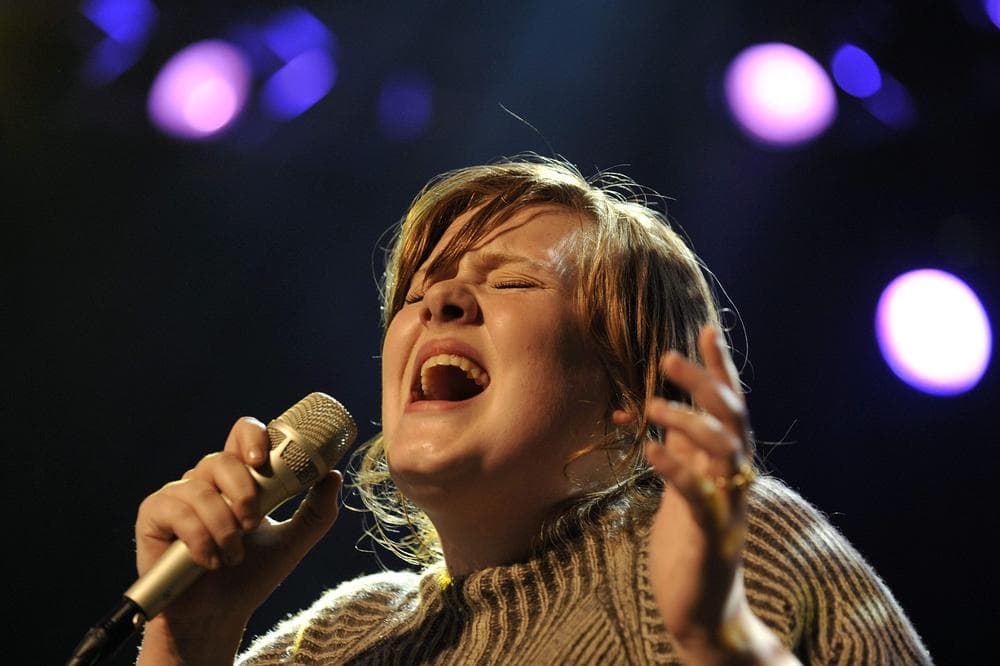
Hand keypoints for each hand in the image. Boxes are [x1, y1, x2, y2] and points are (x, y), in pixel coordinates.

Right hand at [135, 417, 341, 663]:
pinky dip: (198, 538)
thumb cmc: (251, 574)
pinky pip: (176, 510)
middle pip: (221, 459)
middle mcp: (207, 480)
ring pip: (200, 488)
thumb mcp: (292, 541)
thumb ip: (317, 511)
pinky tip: (209, 560)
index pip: (243, 435)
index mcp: (239, 478)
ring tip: (232, 555)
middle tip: (253, 524)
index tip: (263, 459)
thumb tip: (334, 475)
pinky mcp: (154, 514)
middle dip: (243, 492)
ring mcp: (179, 495)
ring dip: (223, 526)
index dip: (252, 436)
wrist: (218, 614)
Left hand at [615, 324, 790, 663]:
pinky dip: (677, 470)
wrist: (704, 609)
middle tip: (668, 358)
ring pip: (725, 448)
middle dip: (704, 382)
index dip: (720, 368)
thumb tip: (655, 404)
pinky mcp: (715, 535)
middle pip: (731, 417)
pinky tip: (652, 451)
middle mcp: (734, 477)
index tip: (706, 330)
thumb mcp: (682, 483)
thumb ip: (678, 446)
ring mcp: (729, 505)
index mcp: (726, 462)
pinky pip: (701, 496)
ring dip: (690, 420)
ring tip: (653, 405)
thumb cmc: (690, 541)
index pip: (728, 405)